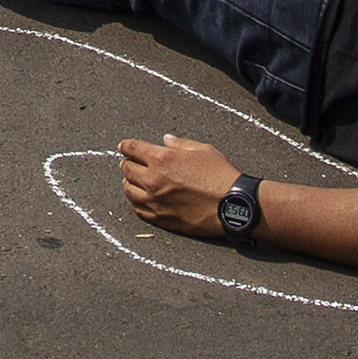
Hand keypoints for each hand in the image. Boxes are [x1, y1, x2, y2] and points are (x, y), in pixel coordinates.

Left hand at [117, 135, 242, 237]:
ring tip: (133, 181)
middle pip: (126, 169)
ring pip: (128, 191)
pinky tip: (142, 199)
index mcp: (162, 159)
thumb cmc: (221, 176)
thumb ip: (180, 144)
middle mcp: (154, 180)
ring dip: (129, 183)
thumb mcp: (203, 150)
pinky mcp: (162, 218)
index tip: (124, 146)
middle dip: (127, 163)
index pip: (132, 149)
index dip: (126, 146)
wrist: (233, 205)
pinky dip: (138, 203)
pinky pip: (139, 210)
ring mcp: (156, 201)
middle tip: (130, 163)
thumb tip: (166, 140)